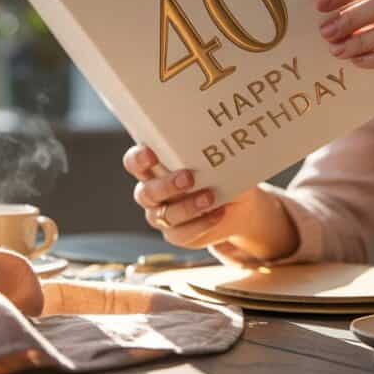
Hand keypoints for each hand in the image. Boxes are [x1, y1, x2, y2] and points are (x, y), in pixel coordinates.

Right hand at [123, 145, 258, 249]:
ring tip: (210, 197)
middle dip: (167, 185)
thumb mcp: (214, 159)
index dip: (138, 159)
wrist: (238, 204)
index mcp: (154, 168)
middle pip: (147, 192)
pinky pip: (181, 234)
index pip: (134, 162)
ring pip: (163, 215)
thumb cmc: (222, 173)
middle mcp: (152, 193)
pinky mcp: (176, 234)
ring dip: (187, 207)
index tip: (151, 154)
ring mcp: (162, 216)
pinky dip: (201, 224)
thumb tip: (212, 140)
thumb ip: (203, 152)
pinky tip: (218, 213)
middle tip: (189, 178)